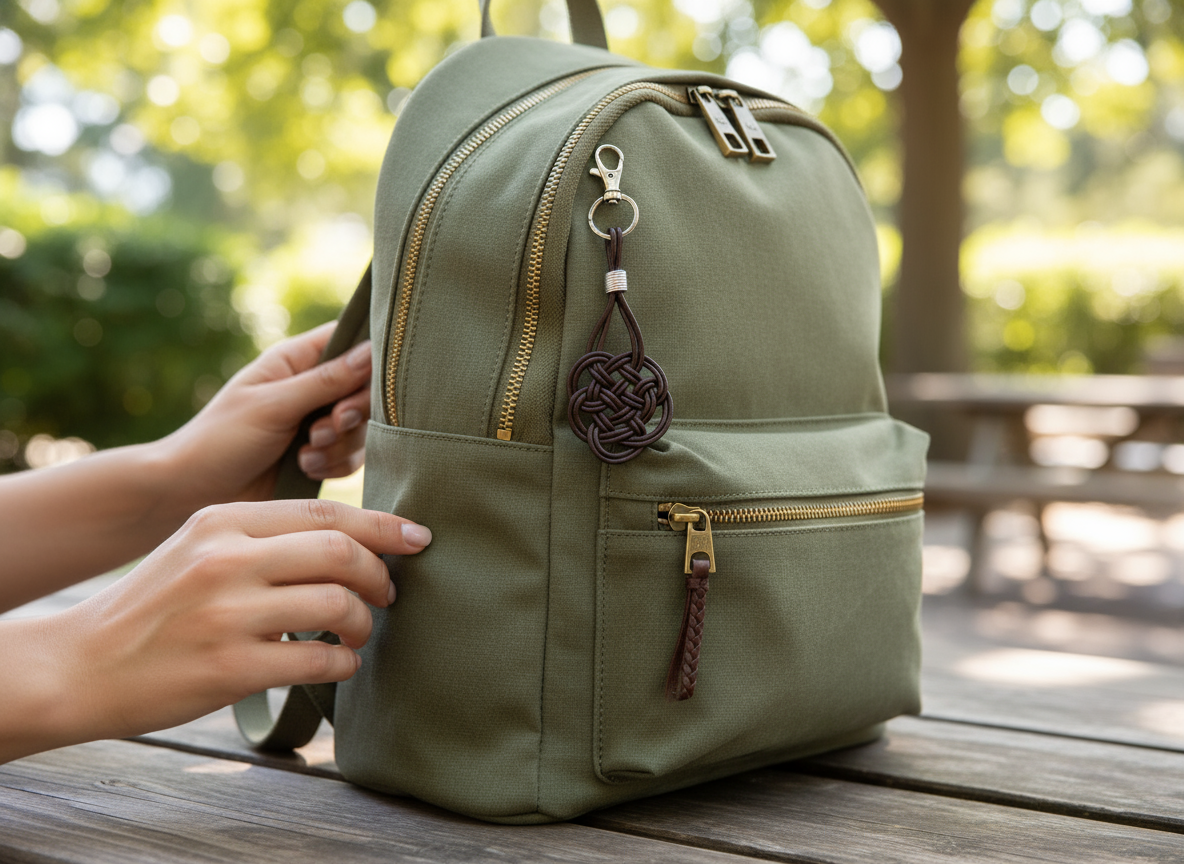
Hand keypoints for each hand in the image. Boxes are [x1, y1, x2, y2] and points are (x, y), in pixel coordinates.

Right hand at [2, 499, 429, 757]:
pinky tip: (338, 666)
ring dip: (364, 623)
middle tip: (389, 594)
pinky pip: (318, 661)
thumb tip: (353, 541)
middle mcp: (225, 559)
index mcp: (222, 521)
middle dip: (380, 574)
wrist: (82, 666)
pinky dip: (343, 665)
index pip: (325, 512)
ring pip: (337, 606)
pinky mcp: (229, 668)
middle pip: (340, 552)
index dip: (383, 525)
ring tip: (358, 634)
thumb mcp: (199, 547)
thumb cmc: (155, 608)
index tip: (419, 537)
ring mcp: (227, 614)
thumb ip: (265, 537)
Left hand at [163, 323, 373, 508]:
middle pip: (365, 389)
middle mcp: (312, 386)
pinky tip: (306, 470)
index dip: (368, 362)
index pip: (351, 342)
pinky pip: (351, 456)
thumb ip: (325, 381)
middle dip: (352, 414)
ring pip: (361, 427)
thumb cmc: (222, 438)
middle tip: (328, 428)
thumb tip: (371, 353)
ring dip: (340, 445)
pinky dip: (335, 465)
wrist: (192, 492)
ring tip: (306, 456)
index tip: (357, 389)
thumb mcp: (273, 405)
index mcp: (296, 359)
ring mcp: (317, 421)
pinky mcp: (320, 454)